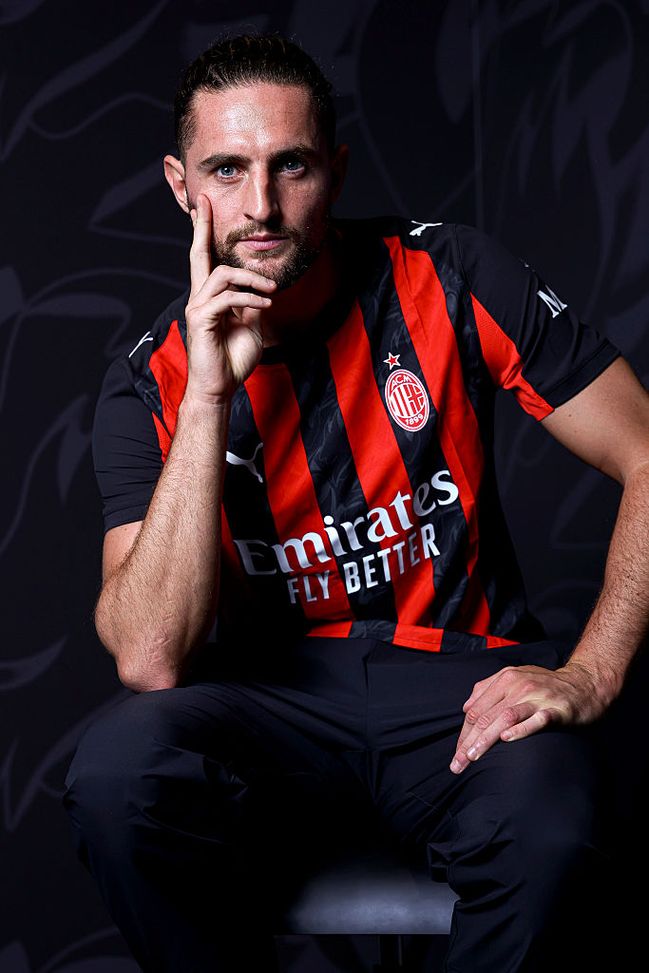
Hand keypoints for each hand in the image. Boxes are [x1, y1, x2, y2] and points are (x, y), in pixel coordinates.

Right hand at [183, 193, 277, 404]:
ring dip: (253, 279)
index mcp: (211, 297)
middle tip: (205, 202)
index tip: (203, 208)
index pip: (206, 260)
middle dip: (202, 227)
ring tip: (272, 292)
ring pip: (223, 274)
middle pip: (198, 254)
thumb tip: (261, 289)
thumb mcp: (250, 326)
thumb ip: (251, 304)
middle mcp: (200, 297)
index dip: (203, 233)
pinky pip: (228, 297)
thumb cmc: (232, 360)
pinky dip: (250, 299)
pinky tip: (266, 306)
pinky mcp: (201, 319)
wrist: (220, 389)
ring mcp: (198, 307)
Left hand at [449, 659, 615, 773]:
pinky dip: (521, 728)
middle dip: (469, 741)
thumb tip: (466, 707)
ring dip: (486, 738)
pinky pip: (537, 720)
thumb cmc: (545, 684)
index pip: (476, 709)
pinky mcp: (557, 709)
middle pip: (486, 716)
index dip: (464, 733)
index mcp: (505, 679)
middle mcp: (518, 686)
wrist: (584, 683)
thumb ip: (488, 688)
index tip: (457, 755)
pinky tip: (507, 738)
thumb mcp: (514, 677)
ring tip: (473, 757)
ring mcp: (538, 697)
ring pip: (505, 717)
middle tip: (458, 764)